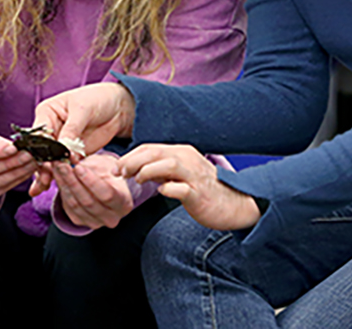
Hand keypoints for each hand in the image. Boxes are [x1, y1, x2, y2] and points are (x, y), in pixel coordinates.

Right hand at [29, 83, 135, 195]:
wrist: (118, 108)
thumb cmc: (99, 99)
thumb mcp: (84, 109)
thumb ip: (72, 129)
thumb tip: (62, 149)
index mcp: (47, 112)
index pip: (39, 133)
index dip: (39, 147)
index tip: (43, 161)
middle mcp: (50, 128)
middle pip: (41, 149)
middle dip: (42, 164)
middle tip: (44, 178)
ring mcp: (60, 142)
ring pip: (50, 160)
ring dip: (48, 173)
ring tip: (44, 186)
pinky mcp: (71, 153)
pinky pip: (63, 166)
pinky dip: (60, 175)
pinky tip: (52, 186)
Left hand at [50, 154, 133, 228]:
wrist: (108, 185)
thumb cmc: (111, 175)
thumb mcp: (106, 165)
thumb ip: (91, 164)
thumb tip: (72, 158)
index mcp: (123, 204)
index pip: (107, 195)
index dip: (91, 181)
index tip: (79, 167)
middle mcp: (111, 217)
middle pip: (88, 201)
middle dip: (72, 181)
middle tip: (62, 165)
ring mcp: (95, 222)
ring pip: (75, 205)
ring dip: (64, 184)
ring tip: (58, 168)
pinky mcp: (81, 222)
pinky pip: (68, 207)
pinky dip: (62, 191)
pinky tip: (59, 178)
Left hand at [119, 144, 260, 230]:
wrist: (234, 203)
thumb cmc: (205, 189)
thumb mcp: (182, 174)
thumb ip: (162, 170)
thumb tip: (138, 170)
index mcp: (182, 153)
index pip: (151, 148)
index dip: (131, 156)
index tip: (117, 168)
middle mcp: (188, 159)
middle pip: (156, 153)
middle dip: (133, 161)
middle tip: (120, 172)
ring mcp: (194, 176)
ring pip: (168, 164)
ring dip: (148, 171)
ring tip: (136, 180)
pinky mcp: (199, 194)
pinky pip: (181, 189)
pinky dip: (168, 189)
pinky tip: (161, 192)